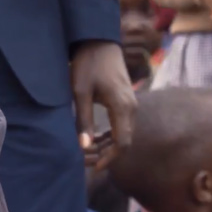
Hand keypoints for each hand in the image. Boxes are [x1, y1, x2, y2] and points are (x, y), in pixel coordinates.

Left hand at [71, 41, 136, 170]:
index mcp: (122, 108)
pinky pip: (122, 125)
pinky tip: (94, 138)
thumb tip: (84, 147)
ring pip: (123, 134)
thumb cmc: (87, 65)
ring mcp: (131, 104)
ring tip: (87, 152)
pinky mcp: (126, 101)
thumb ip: (83, 120)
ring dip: (107, 146)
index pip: (122, 143)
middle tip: (85, 161)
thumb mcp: (80, 93)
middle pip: (124, 141)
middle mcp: (132, 108)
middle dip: (105, 154)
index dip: (109, 159)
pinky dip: (109, 135)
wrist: (99, 43)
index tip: (94, 168)